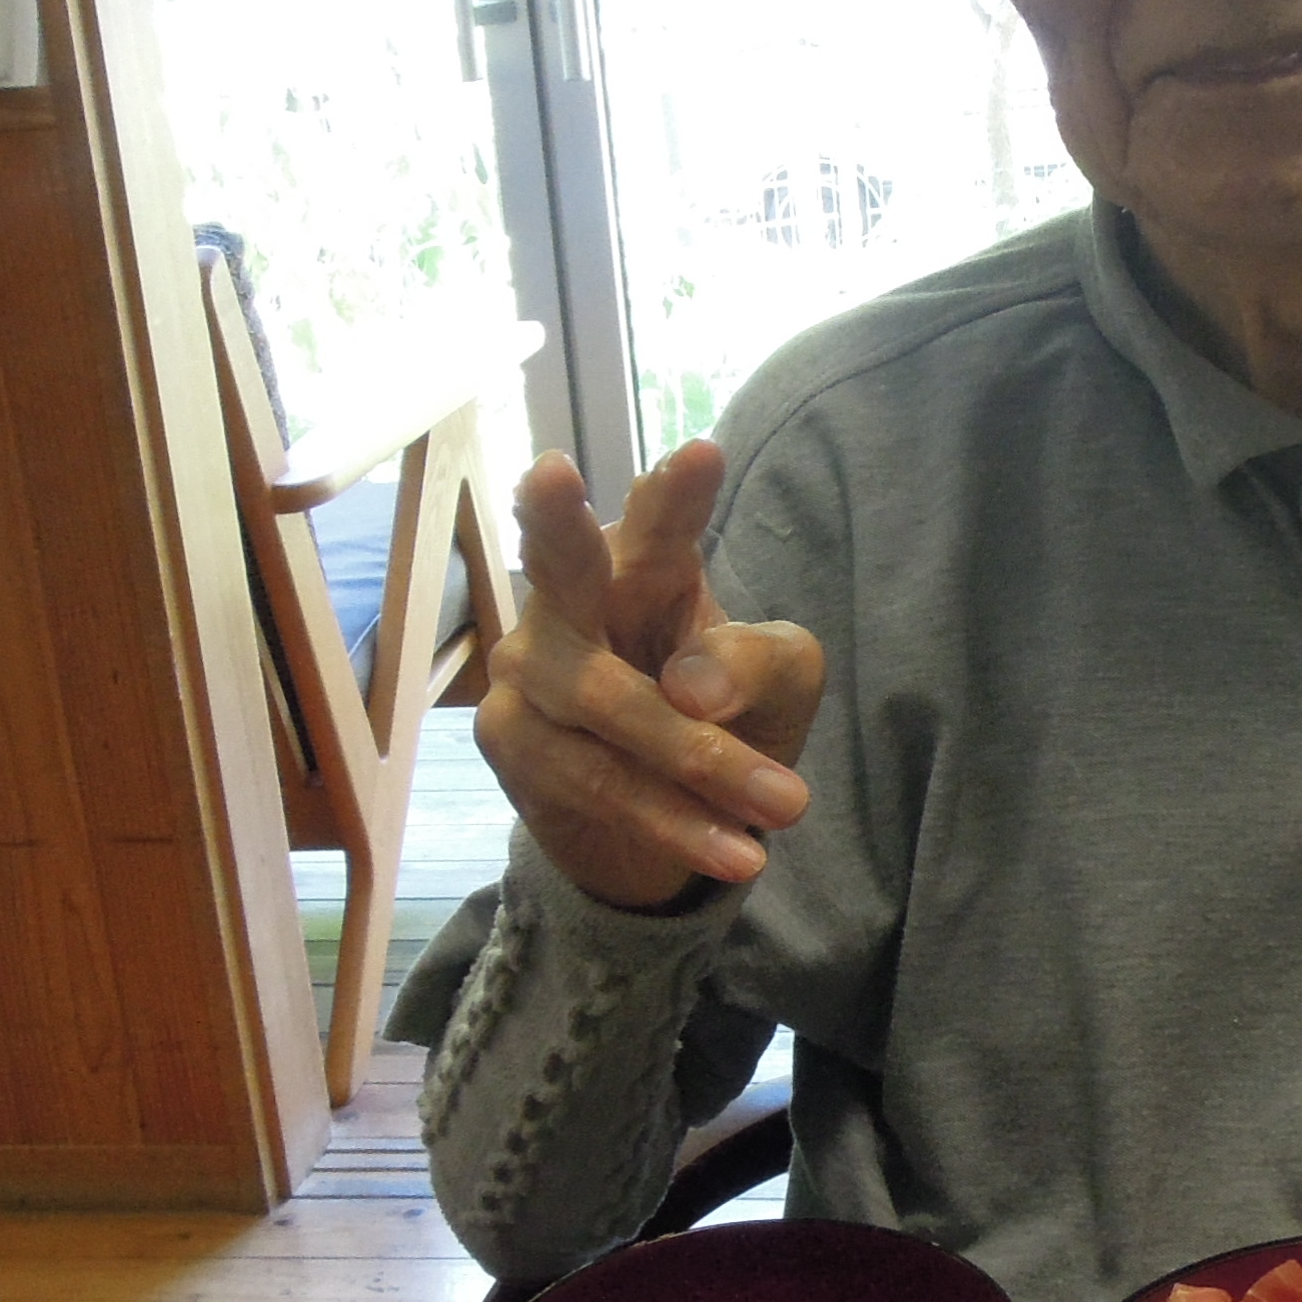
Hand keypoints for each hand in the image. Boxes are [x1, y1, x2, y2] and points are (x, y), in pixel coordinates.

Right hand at [476, 443, 826, 911]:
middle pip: (559, 560)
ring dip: (704, 763)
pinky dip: (675, 820)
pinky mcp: (512, 740)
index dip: (676, 492)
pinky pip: (596, 781)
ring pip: (610, 706)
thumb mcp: (777, 680)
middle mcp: (572, 599)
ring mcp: (529, 667)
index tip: (703, 451)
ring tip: (789, 804)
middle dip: (553, 518)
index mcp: (646, 561)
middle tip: (553, 470)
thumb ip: (752, 665)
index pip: (659, 521)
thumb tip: (691, 691)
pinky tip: (738, 850)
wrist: (660, 816)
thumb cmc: (720, 707)